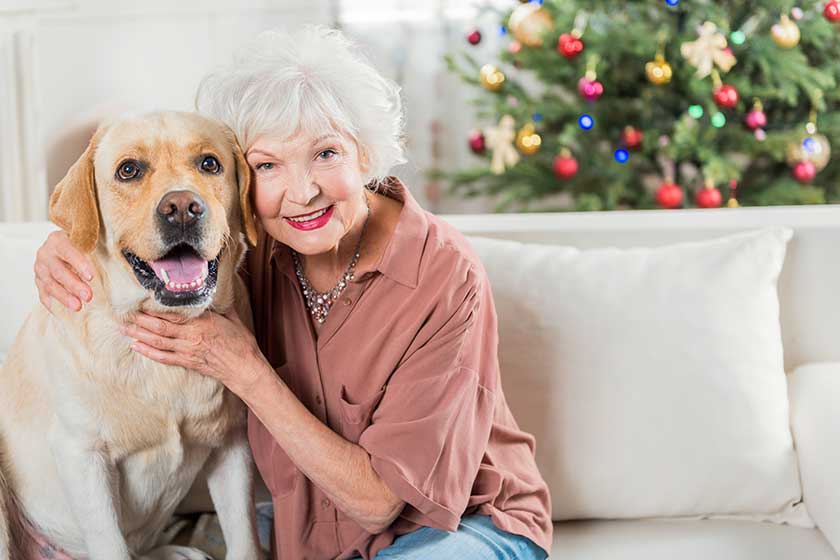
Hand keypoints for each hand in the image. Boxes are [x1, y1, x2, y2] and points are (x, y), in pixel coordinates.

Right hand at [34, 230, 94, 312]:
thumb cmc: (79, 244)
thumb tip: (116, 263)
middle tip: (89, 296)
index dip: (79, 264)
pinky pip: (43, 294)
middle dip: (74, 285)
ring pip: (50, 284)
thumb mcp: (86, 240)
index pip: (67, 251)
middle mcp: (45, 254)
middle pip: (58, 271)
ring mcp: (40, 269)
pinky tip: (61, 312)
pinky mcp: (38, 281)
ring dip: (64, 297)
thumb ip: (96, 248)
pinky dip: (52, 303)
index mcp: (57, 240)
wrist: (60, 245)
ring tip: (78, 307)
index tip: (91, 277)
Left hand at [121, 307, 269, 397]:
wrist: (244, 368)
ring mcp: (187, 350)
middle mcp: (192, 336)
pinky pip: (163, 357)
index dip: (154, 308)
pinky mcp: (187, 362)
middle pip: (159, 327)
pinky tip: (136, 347)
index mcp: (202, 322)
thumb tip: (216, 290)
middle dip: (140, 320)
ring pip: (157, 341)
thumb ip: (221, 305)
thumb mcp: (233, 318)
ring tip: (123, 328)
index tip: (141, 301)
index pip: (173, 314)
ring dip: (138, 335)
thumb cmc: (242, 343)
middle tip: (124, 314)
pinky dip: (148, 352)